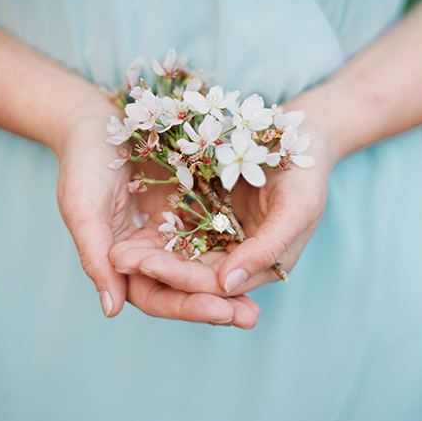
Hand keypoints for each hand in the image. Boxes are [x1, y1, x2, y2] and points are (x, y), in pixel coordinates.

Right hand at [57, 107, 259, 327]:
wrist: (96, 117)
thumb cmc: (83, 161)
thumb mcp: (83, 207)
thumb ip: (95, 257)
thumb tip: (112, 310)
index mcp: (122, 260)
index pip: (156, 295)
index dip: (186, 307)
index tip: (219, 312)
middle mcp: (151, 252)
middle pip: (187, 288)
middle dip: (218, 304)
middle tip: (250, 319)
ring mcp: (174, 231)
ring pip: (206, 266)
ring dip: (233, 285)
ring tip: (259, 306)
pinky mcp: (194, 206)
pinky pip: (218, 232)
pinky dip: (239, 247)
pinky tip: (265, 256)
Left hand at [109, 114, 332, 298]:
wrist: (305, 134)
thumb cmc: (308, 174)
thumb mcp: (298, 209)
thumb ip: (267, 248)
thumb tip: (227, 286)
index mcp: (263, 266)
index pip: (216, 284)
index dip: (181, 278)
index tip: (146, 265)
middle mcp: (238, 259)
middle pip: (191, 276)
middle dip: (155, 272)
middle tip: (116, 259)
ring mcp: (221, 237)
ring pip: (180, 258)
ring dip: (148, 259)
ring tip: (114, 252)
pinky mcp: (208, 215)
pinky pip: (177, 232)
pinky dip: (153, 236)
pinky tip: (126, 231)